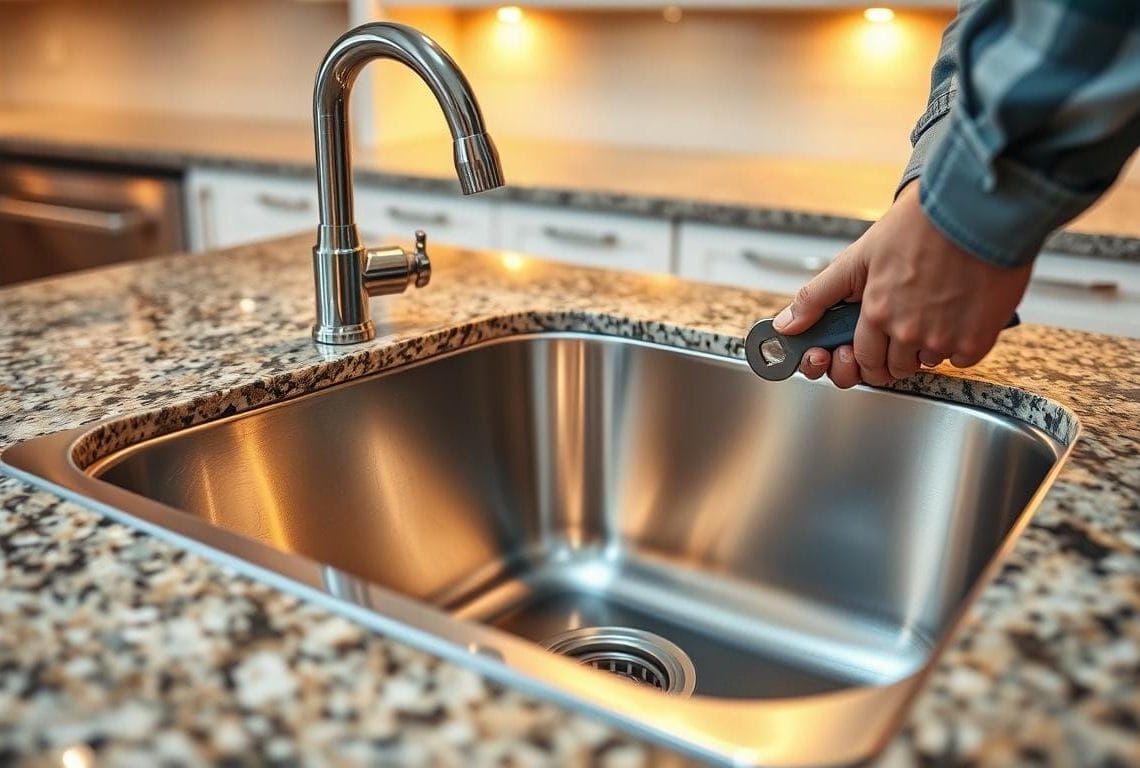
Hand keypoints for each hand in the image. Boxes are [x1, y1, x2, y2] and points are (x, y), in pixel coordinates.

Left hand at [772, 180, 1031, 387]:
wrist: (973, 206)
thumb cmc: (919, 225)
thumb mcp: (857, 257)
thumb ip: (817, 297)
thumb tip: (784, 327)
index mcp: (876, 314)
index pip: (863, 361)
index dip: (862, 359)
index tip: (866, 348)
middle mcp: (908, 332)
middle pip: (894, 369)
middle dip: (890, 356)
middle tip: (898, 328)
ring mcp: (944, 337)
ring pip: (927, 363)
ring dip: (925, 346)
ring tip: (930, 307)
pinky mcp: (978, 336)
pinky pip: (963, 359)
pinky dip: (959, 343)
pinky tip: (956, 313)